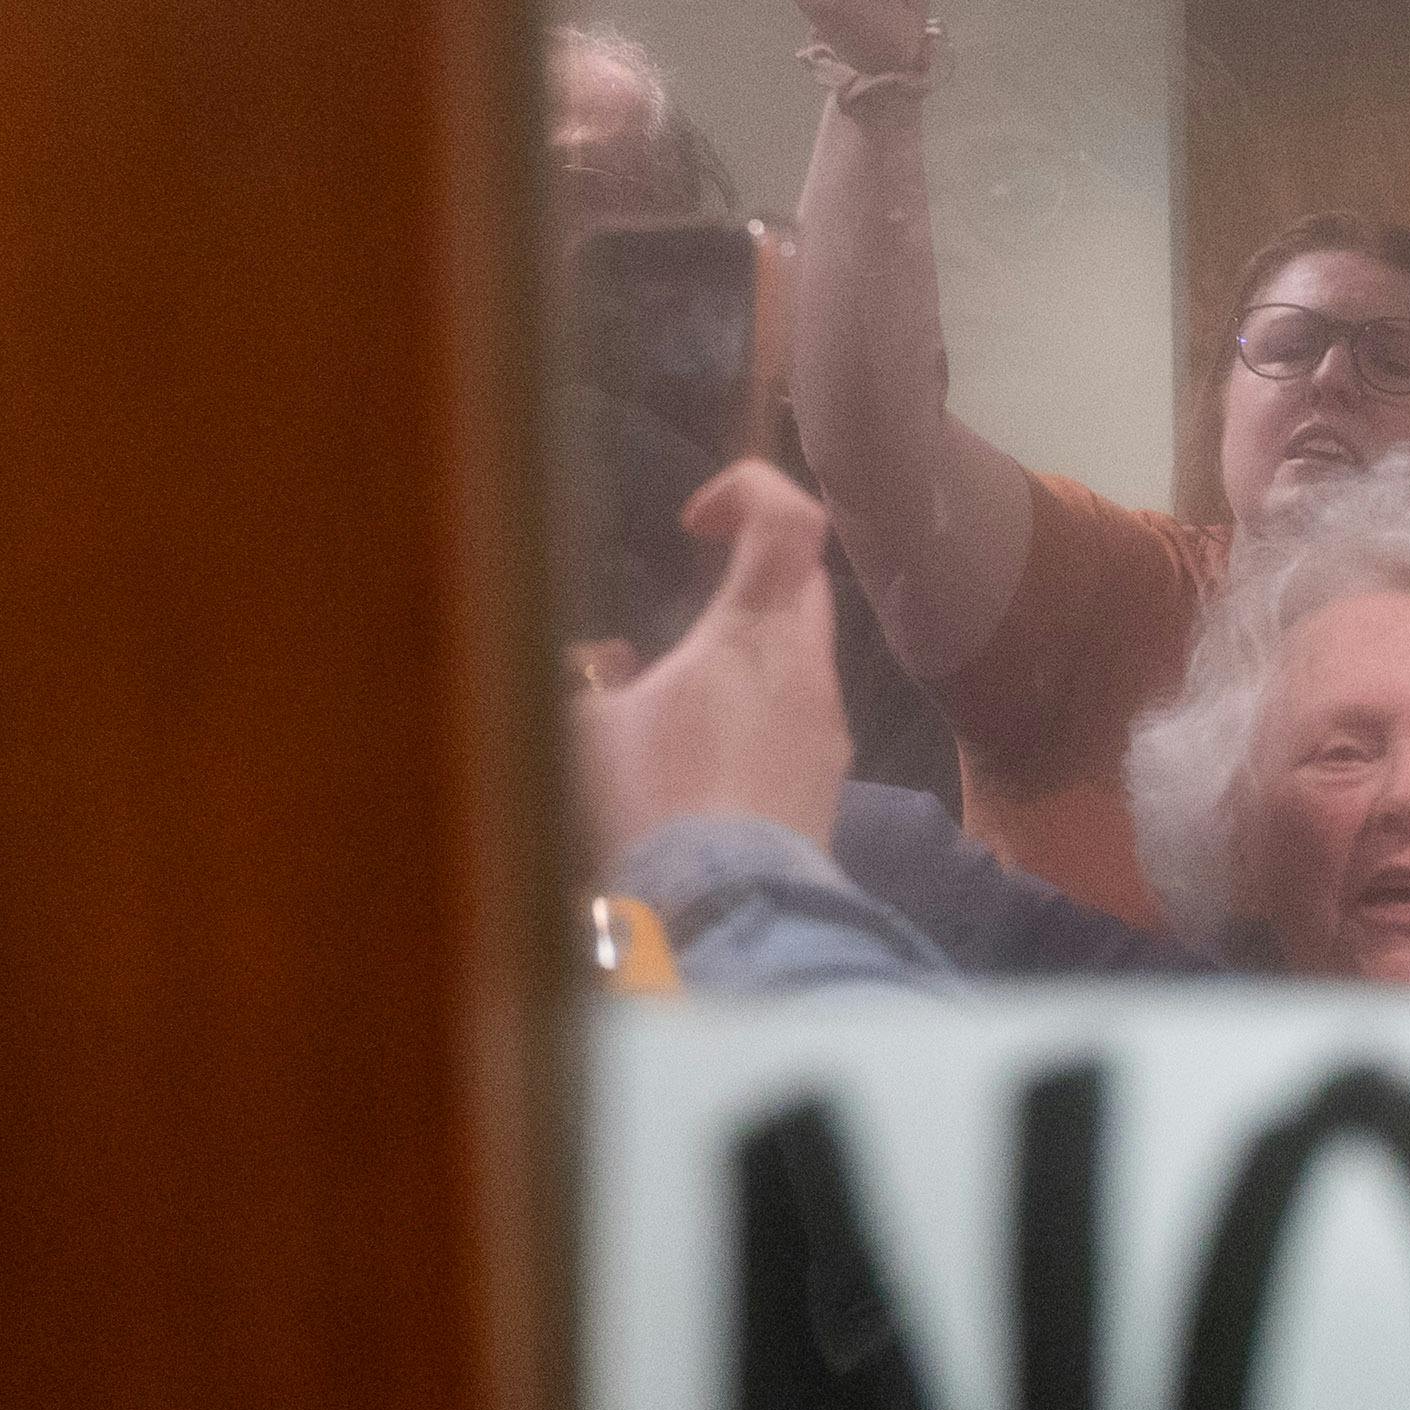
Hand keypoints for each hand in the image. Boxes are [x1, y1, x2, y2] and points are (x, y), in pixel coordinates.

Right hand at [571, 462, 848, 865]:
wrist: (726, 917)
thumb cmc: (651, 810)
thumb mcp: (581, 733)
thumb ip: (584, 680)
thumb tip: (597, 663)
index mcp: (756, 633)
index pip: (790, 520)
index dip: (751, 492)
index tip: (699, 522)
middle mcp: (809, 671)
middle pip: (804, 585)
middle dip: (753, 576)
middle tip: (695, 602)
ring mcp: (828, 731)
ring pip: (803, 659)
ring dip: (752, 656)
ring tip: (684, 694)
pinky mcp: (828, 787)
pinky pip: (800, 722)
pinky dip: (761, 714)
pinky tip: (705, 760)